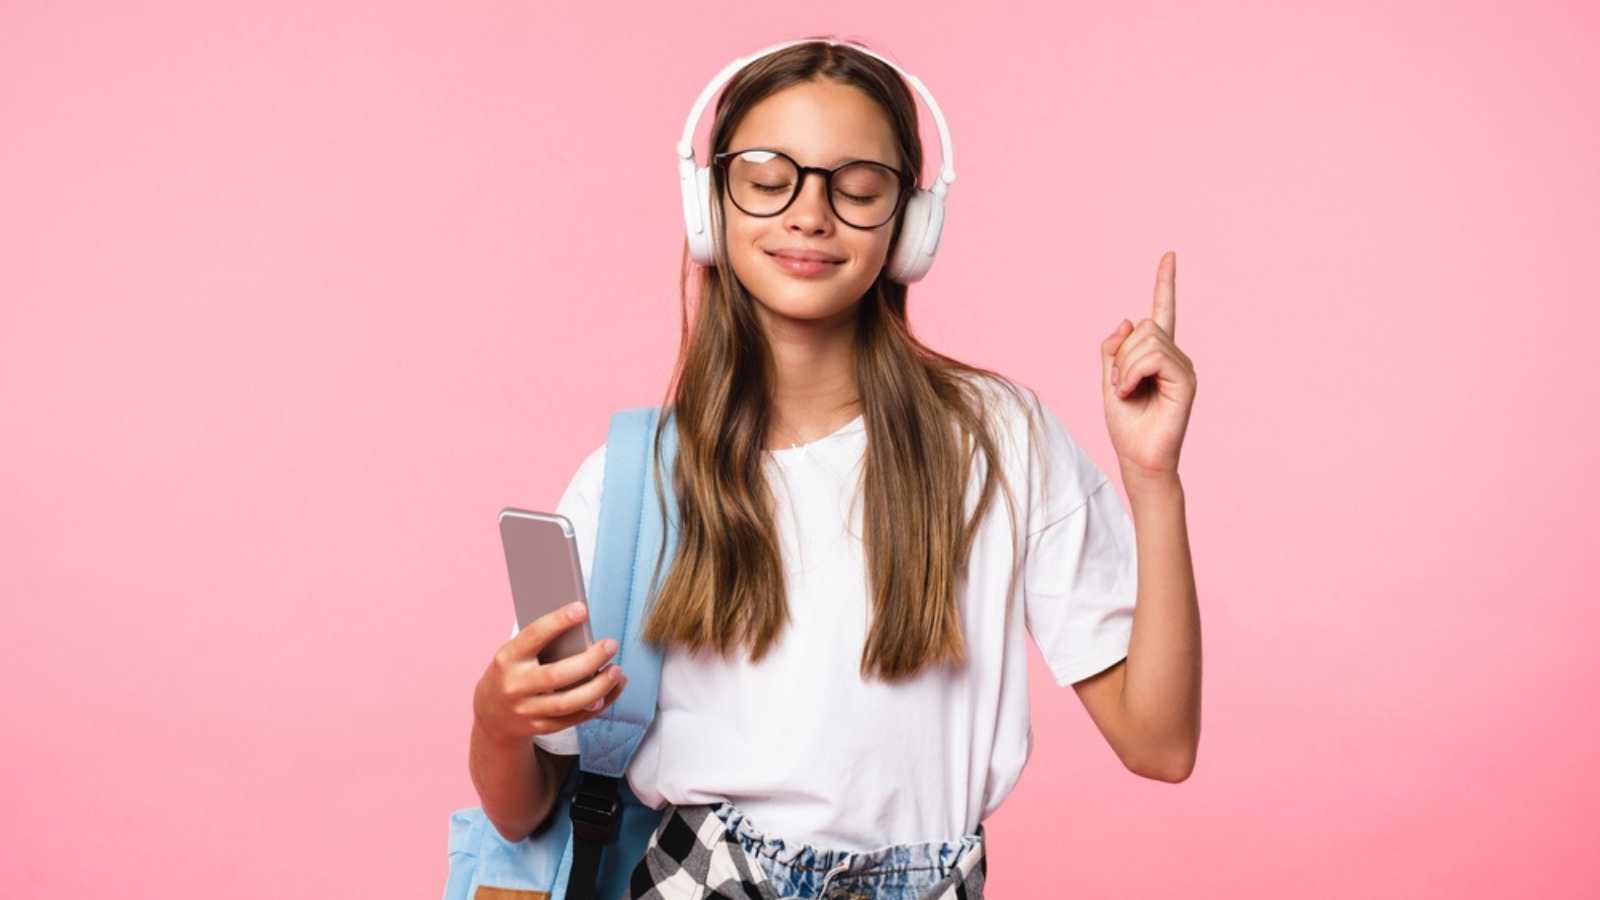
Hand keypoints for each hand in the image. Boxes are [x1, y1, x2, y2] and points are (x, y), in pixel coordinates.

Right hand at [472, 602, 627, 745]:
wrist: (491, 712)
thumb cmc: (513, 671)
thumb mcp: (517, 653)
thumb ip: (543, 644)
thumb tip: (584, 634)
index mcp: (508, 659)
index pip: (533, 637)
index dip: (557, 622)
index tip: (581, 609)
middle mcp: (515, 686)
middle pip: (556, 676)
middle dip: (589, 661)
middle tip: (611, 645)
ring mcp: (526, 711)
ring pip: (568, 703)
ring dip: (599, 687)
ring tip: (617, 671)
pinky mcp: (540, 727)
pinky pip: (574, 719)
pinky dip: (599, 704)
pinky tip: (614, 689)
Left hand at [1100, 251, 1196, 482]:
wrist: (1138, 457)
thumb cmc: (1126, 424)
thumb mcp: (1108, 379)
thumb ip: (1114, 349)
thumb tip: (1126, 319)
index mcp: (1157, 355)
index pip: (1162, 311)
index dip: (1164, 283)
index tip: (1169, 256)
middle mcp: (1175, 356)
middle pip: (1142, 327)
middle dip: (1121, 355)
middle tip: (1119, 385)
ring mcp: (1183, 368)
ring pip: (1146, 340)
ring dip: (1125, 367)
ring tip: (1126, 392)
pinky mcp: (1186, 380)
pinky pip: (1153, 357)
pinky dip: (1132, 373)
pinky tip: (1130, 392)